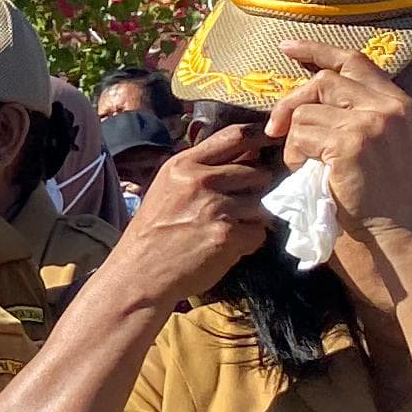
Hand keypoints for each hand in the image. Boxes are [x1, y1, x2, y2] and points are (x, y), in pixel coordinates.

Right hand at [90, 122, 275, 310]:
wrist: (139, 275)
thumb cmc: (153, 233)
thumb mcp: (167, 188)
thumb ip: (200, 170)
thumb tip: (246, 156)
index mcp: (183, 164)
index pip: (235, 136)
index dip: (260, 138)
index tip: (272, 143)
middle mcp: (200, 180)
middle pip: (257, 173)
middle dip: (253, 191)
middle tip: (234, 209)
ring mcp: (215, 207)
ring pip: (262, 204)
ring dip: (251, 219)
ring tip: (225, 230)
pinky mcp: (228, 234)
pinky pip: (259, 232)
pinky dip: (248, 242)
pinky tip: (226, 247)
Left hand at [271, 38, 411, 296]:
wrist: (408, 241)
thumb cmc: (390, 208)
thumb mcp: (383, 153)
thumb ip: (357, 122)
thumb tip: (306, 106)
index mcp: (401, 106)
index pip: (355, 61)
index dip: (318, 51)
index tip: (288, 48)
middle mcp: (390, 108)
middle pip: (322, 81)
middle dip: (291, 102)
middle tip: (275, 129)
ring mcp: (371, 122)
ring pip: (305, 112)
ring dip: (296, 142)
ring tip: (314, 171)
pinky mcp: (350, 142)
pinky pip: (300, 137)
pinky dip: (296, 158)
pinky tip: (316, 179)